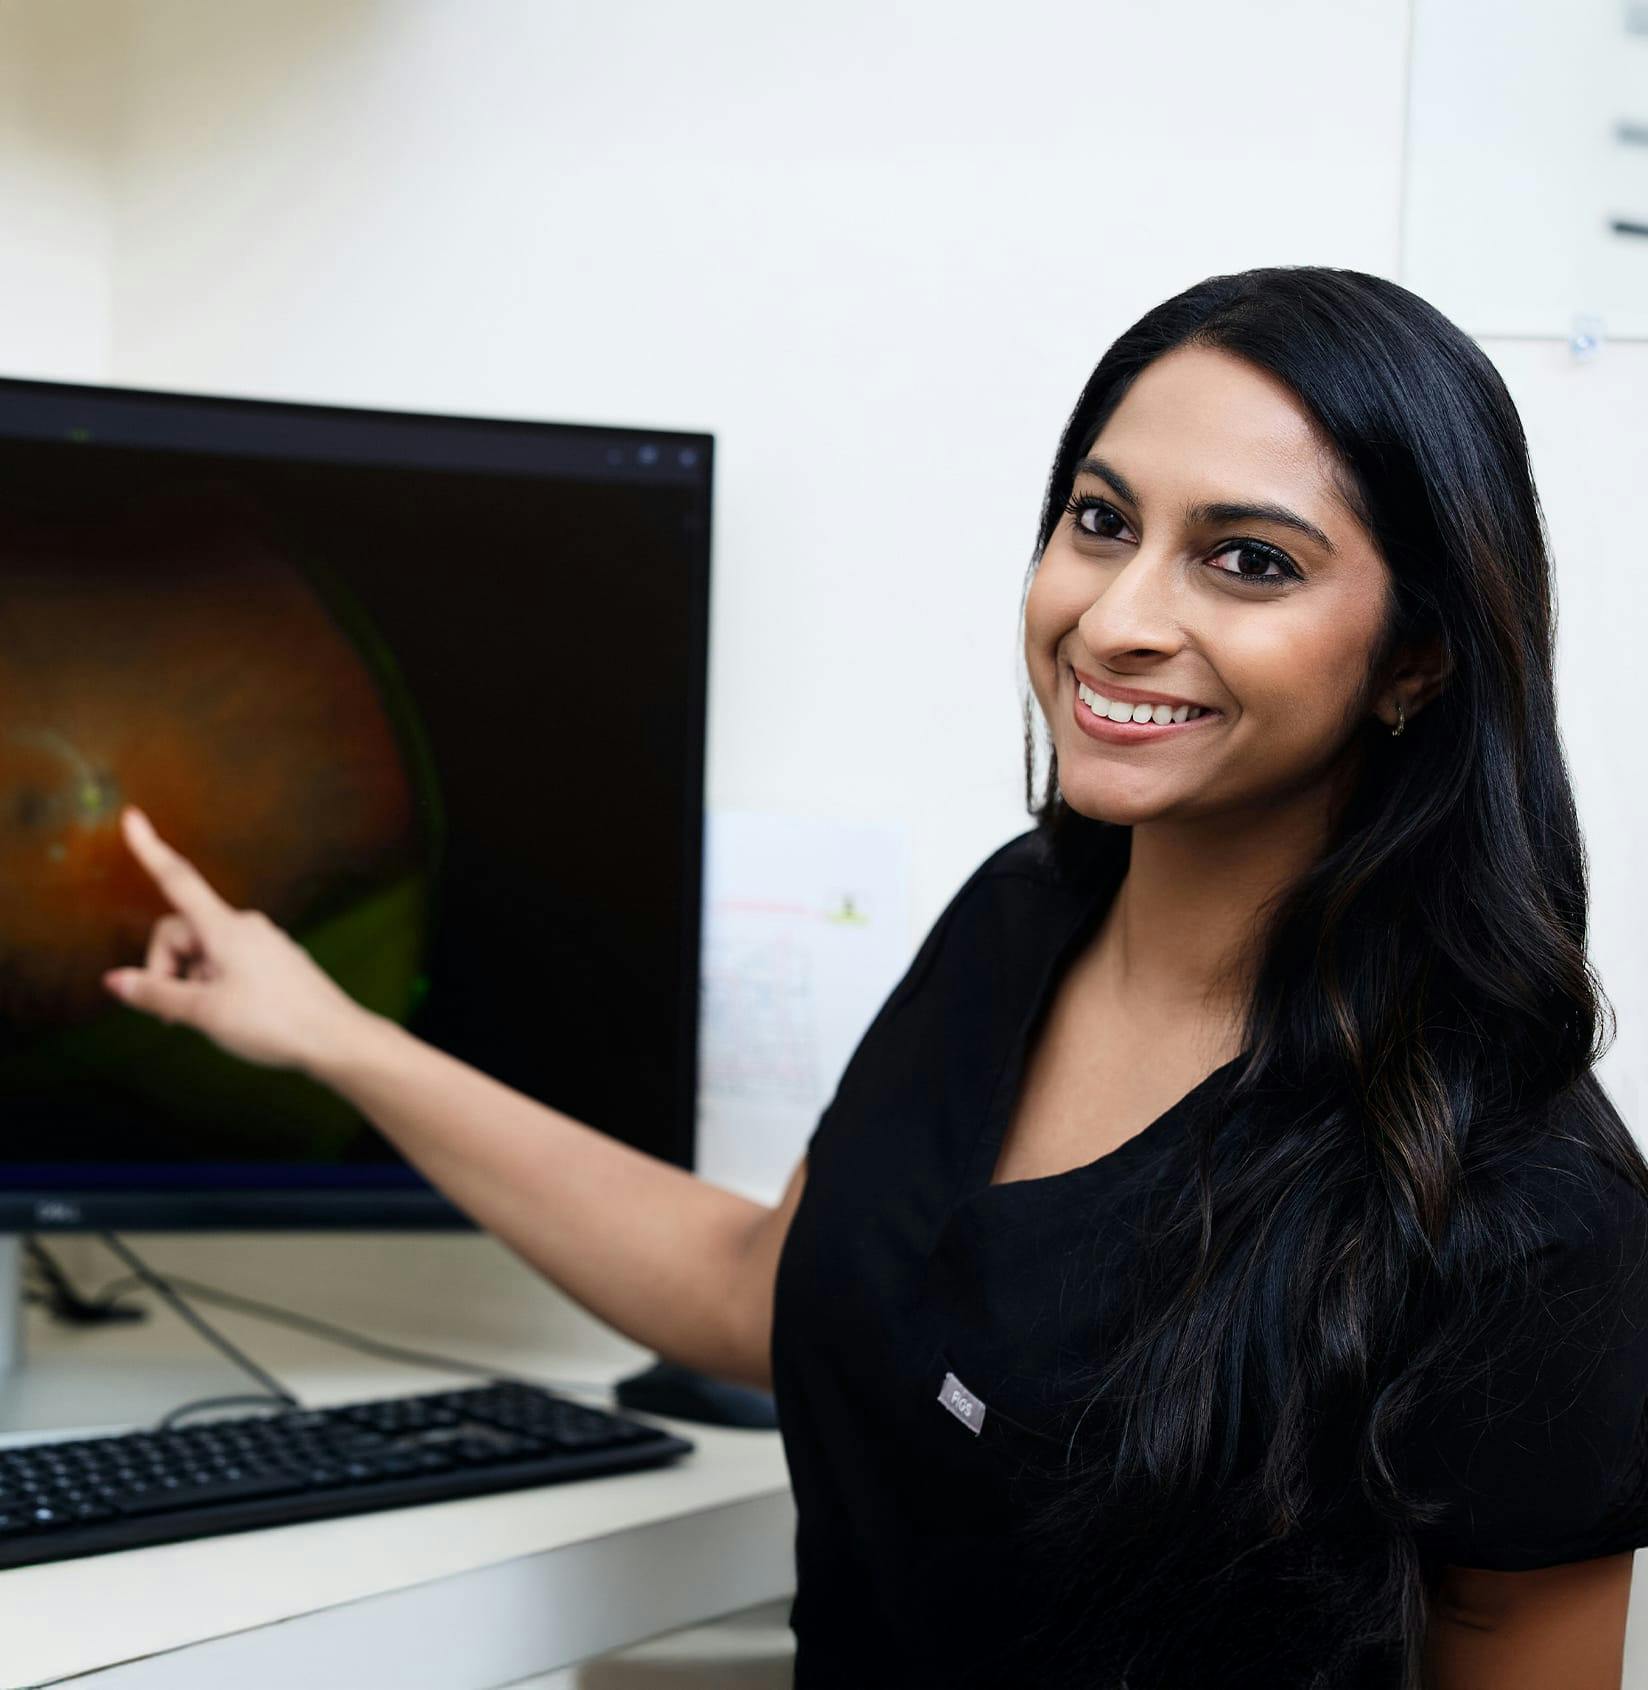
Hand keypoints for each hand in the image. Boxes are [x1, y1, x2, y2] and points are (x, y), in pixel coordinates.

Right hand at [103, 807, 373, 1075]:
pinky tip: (238, 1014)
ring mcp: (262, 941)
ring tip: (216, 1017)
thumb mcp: (204, 1012)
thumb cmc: (274, 1023)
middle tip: (176, 1014)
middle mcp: (245, 925)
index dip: (150, 849)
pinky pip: (229, 963)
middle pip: (181, 932)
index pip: (178, 880)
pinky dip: (217, 985)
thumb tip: (114, 980)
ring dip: (194, 982)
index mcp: (225, 928)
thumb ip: (156, 993)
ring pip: (205, 953)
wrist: (336, 1038)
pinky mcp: (274, 959)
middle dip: (168, 969)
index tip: (132, 817)